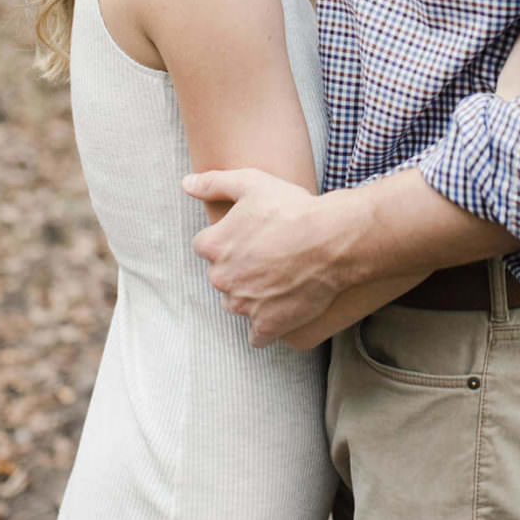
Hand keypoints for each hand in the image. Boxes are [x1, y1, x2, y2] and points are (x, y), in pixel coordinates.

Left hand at [184, 168, 342, 346]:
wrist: (332, 241)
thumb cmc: (292, 209)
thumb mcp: (250, 183)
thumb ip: (213, 183)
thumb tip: (186, 184)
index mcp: (212, 246)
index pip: (205, 247)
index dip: (227, 240)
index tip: (248, 236)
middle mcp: (221, 278)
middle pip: (220, 276)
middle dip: (237, 269)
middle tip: (266, 258)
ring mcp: (243, 304)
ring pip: (236, 304)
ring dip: (249, 297)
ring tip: (275, 282)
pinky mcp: (267, 325)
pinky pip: (256, 336)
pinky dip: (265, 327)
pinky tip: (278, 314)